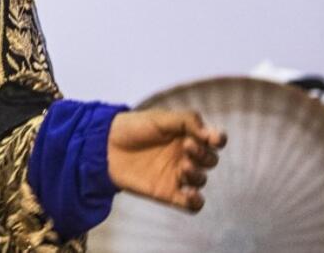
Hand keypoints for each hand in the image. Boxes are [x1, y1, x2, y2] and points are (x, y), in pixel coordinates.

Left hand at [108, 109, 225, 211]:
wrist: (104, 145)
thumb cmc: (133, 127)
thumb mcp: (160, 118)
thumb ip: (187, 121)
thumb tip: (210, 133)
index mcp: (186, 136)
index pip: (213, 141)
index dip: (218, 140)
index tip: (214, 139)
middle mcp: (184, 156)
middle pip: (209, 161)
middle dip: (204, 155)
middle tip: (187, 147)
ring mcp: (176, 176)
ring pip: (200, 180)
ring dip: (197, 174)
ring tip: (183, 166)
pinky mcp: (167, 193)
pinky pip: (190, 205)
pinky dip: (195, 202)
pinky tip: (189, 193)